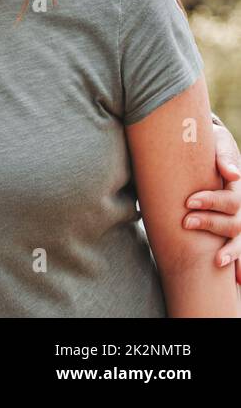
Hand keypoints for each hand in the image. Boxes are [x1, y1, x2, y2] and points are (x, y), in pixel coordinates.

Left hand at [182, 118, 240, 284]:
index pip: (231, 200)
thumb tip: (233, 173)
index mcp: (237, 186)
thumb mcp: (217, 144)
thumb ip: (223, 156)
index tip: (188, 202)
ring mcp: (238, 218)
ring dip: (231, 251)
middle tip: (186, 222)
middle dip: (211, 224)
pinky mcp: (232, 227)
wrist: (210, 149)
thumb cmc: (209, 146)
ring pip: (239, 238)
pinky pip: (239, 245)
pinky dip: (238, 263)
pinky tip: (237, 279)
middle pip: (235, 222)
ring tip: (217, 261)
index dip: (211, 202)